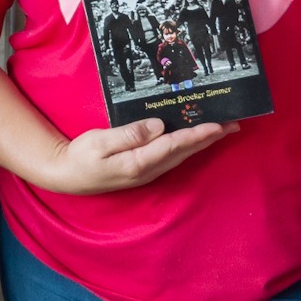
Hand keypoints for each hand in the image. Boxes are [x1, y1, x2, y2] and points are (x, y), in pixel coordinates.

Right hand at [37, 117, 231, 193]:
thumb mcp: (99, 142)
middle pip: (185, 151)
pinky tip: (194, 139)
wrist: (66, 176)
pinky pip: (172, 156)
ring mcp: (147, 172)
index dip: (198, 134)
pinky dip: (188, 146)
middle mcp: (148, 169)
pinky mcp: (144, 169)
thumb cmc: (80, 157)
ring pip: (181, 155)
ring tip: (222, 130)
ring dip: (202, 142)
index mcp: (138, 162)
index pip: (175, 145)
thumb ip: (129, 134)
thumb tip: (158, 125)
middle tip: (234, 125)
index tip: (219, 125)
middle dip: (210, 138)